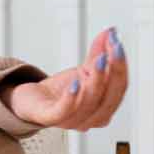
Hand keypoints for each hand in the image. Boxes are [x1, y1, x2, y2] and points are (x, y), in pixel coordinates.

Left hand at [2, 26, 128, 131]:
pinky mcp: (51, 118)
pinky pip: (65, 110)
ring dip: (97, 80)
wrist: (33, 101)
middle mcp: (92, 118)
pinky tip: (76, 83)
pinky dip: (72, 97)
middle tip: (113, 49)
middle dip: (113, 71)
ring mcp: (73, 120)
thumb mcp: (84, 70)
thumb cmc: (61, 91)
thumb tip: (111, 33)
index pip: (119, 88)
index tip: (118, 44)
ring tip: (99, 60)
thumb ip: (98, 53)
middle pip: (109, 96)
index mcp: (104, 107)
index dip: (121, 66)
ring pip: (90, 102)